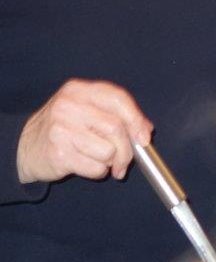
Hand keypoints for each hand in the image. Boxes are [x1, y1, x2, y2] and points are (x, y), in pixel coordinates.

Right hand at [16, 80, 151, 183]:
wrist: (24, 147)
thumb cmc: (64, 128)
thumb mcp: (87, 111)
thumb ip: (117, 115)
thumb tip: (146, 130)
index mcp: (80, 90)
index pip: (118, 99)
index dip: (136, 119)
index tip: (144, 137)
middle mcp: (69, 106)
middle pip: (116, 128)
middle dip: (127, 150)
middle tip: (125, 162)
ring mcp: (61, 129)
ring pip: (108, 151)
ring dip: (110, 162)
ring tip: (99, 160)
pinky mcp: (57, 153)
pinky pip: (94, 168)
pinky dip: (98, 171)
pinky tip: (86, 165)